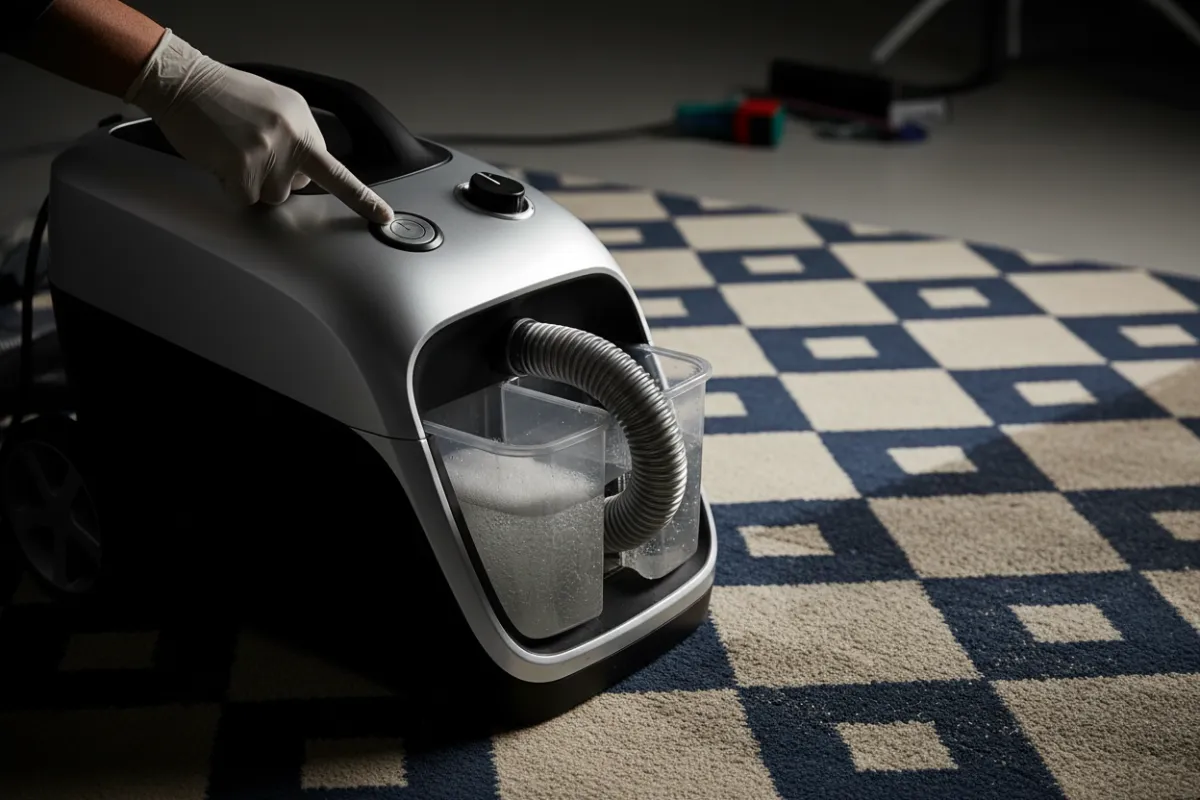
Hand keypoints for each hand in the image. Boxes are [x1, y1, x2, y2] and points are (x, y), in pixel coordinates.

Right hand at [123, 30, 393, 223]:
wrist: (182, 80)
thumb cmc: (220, 95)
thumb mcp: (272, 106)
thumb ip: (295, 137)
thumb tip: (306, 170)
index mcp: (303, 119)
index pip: (338, 168)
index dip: (359, 197)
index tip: (382, 216)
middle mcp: (293, 135)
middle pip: (297, 186)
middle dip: (274, 178)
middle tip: (248, 151)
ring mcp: (270, 152)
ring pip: (270, 196)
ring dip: (250, 183)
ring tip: (231, 151)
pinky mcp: (244, 166)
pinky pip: (243, 198)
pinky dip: (229, 186)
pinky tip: (219, 158)